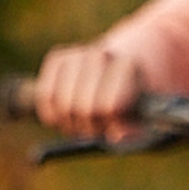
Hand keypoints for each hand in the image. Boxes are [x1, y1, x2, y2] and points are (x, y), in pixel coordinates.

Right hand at [33, 41, 148, 138]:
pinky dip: (53, 114)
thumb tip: (117, 135)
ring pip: (63, 105)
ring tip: (86, 120)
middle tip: (100, 126)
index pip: (107, 107)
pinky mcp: (58, 57)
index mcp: (128, 67)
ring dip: (71, 123)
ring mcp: (77, 53)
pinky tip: (67, 115)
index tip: (119, 123)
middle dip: (90, 127)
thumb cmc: (134, 103)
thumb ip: (133, 130)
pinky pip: (45, 96)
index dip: (110, 125)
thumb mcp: (143, 119)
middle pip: (82, 109)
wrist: (127, 70)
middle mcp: (101, 54)